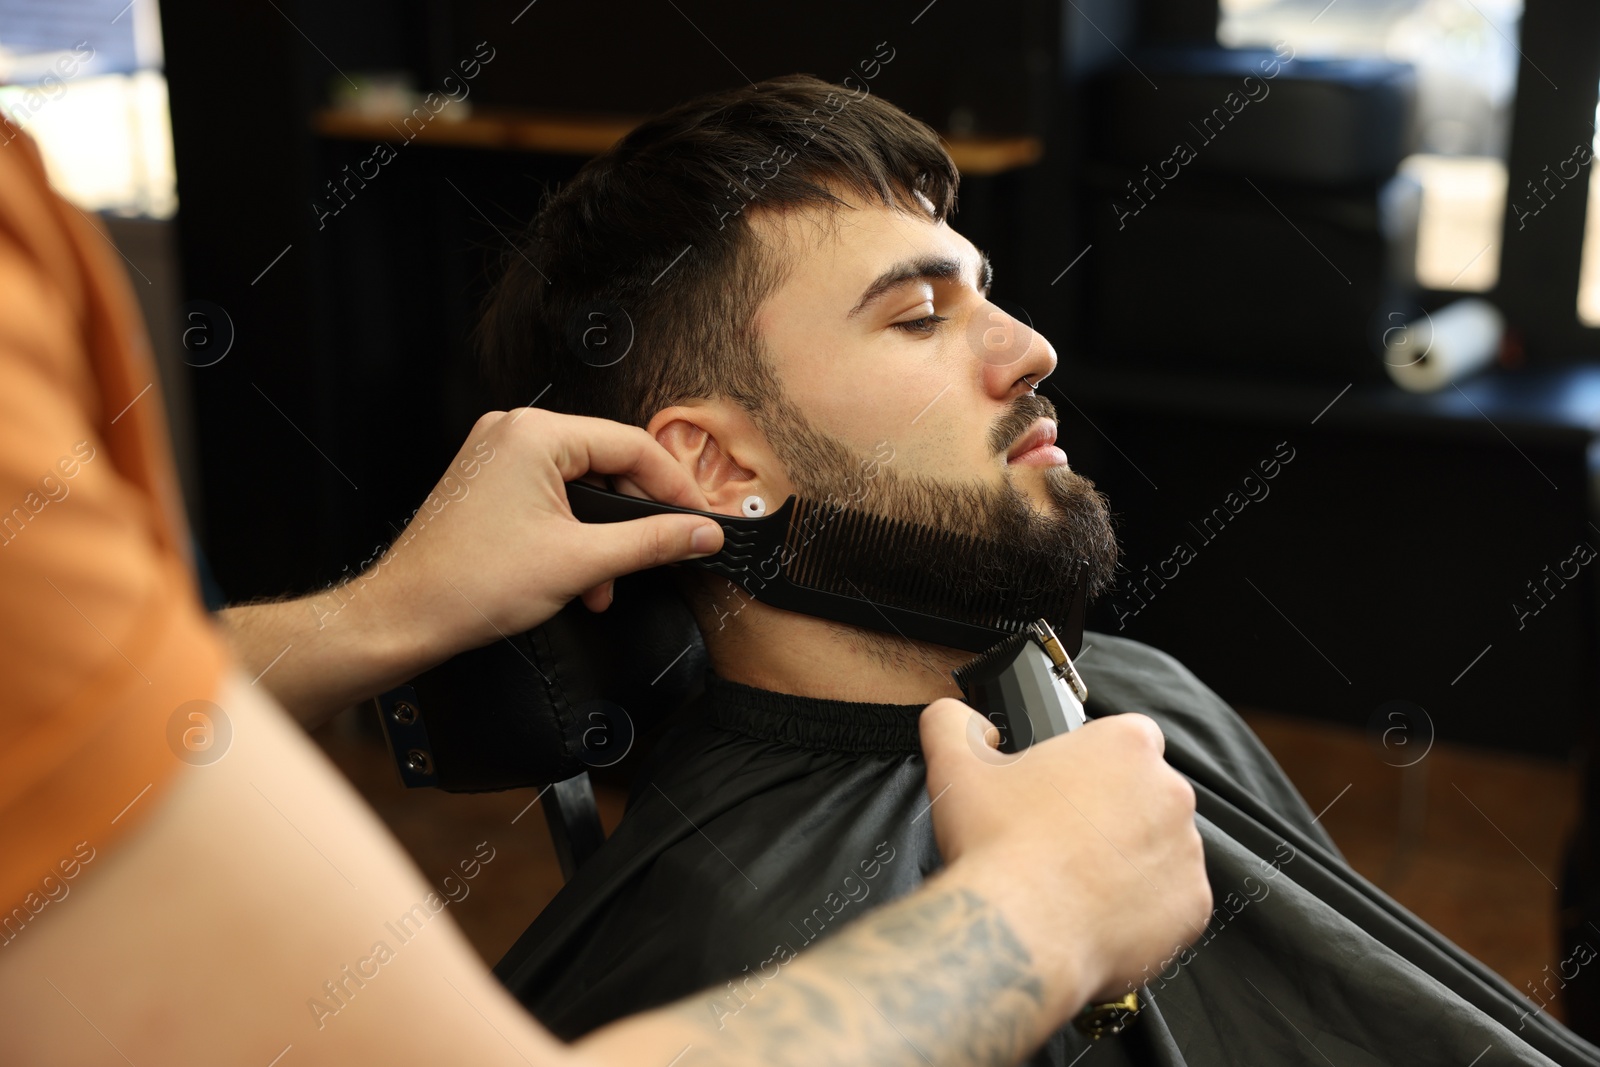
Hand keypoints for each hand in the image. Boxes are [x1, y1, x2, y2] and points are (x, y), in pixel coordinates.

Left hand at [370, 408, 724, 661]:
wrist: (406, 616)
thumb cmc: (468, 583)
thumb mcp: (581, 562)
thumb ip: (652, 542)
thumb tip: (701, 533)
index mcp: (535, 434)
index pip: (632, 445)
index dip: (675, 486)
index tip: (700, 518)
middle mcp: (514, 433)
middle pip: (609, 463)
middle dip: (635, 517)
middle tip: (666, 550)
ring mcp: (499, 456)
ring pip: (583, 485)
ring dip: (605, 535)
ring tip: (606, 581)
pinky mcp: (493, 482)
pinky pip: (554, 496)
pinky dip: (575, 534)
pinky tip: (580, 575)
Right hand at [918, 700, 1210, 1008]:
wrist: (1021, 934)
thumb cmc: (997, 847)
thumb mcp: (955, 766)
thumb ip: (952, 722)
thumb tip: (963, 720)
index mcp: (1125, 745)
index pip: (1124, 738)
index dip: (1091, 763)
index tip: (1064, 788)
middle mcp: (1170, 792)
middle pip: (1144, 794)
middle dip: (1110, 813)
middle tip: (1062, 838)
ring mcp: (1186, 851)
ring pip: (1159, 848)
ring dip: (1128, 859)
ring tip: (1076, 881)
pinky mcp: (1193, 905)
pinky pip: (1171, 902)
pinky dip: (1143, 908)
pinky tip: (1097, 912)